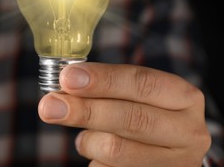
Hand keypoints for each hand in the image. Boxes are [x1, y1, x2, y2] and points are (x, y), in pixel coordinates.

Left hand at [38, 62, 210, 165]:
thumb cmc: (142, 113)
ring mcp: (176, 162)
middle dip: (84, 110)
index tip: (68, 78)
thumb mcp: (134, 96)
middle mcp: (187, 131)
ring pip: (116, 149)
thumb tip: (62, 87)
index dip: (102, 80)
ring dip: (87, 140)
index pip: (142, 82)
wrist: (164, 150)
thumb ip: (105, 88)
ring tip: (83, 138)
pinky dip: (94, 160)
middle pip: (131, 118)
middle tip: (49, 106)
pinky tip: (98, 155)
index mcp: (183, 97)